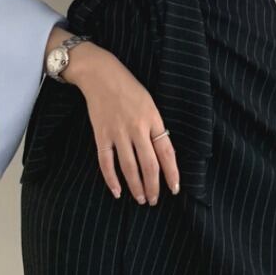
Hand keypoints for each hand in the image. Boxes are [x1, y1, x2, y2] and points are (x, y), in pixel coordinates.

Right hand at [46, 27, 180, 203]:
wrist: (101, 74)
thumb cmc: (129, 88)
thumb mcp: (150, 104)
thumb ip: (155, 127)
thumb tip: (163, 154)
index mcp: (153, 119)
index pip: (167, 153)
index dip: (172, 174)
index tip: (175, 189)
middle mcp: (137, 128)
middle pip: (149, 165)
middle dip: (154, 186)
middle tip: (154, 200)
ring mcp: (118, 132)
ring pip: (129, 167)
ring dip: (136, 186)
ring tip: (141, 199)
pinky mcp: (101, 134)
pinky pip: (106, 162)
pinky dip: (111, 179)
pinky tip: (117, 191)